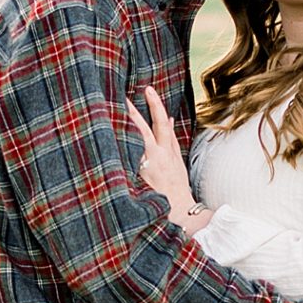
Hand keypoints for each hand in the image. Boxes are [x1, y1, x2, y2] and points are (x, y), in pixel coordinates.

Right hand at [125, 86, 200, 220]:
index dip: (133, 117)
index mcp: (153, 160)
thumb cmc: (157, 205)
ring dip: (160, 111)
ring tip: (153, 95)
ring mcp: (173, 157)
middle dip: (152, 105)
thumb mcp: (139, 188)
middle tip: (146, 88)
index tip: (124, 103)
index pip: (141, 132)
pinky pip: (173, 139)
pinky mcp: (178, 162)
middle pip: (158, 124)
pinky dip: (169, 127)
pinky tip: (168, 118)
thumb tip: (120, 153)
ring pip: (167, 129)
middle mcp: (164, 155)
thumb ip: (131, 169)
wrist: (182, 213)